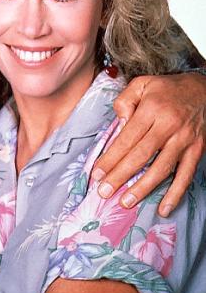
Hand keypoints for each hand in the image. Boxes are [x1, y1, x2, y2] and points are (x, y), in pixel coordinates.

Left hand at [91, 73, 205, 215]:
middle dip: (120, 175)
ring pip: (162, 168)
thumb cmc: (166, 89)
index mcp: (151, 109)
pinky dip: (175, 194)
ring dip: (143, 188)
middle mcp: (168, 125)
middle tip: (104, 191)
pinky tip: (163, 209)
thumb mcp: (142, 84)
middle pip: (141, 155)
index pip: (127, 137)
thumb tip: (119, 122)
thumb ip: (125, 100)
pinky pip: (186, 175)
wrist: (203, 89)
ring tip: (125, 202)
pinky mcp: (197, 150)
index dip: (111, 157)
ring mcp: (184, 139)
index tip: (97, 173)